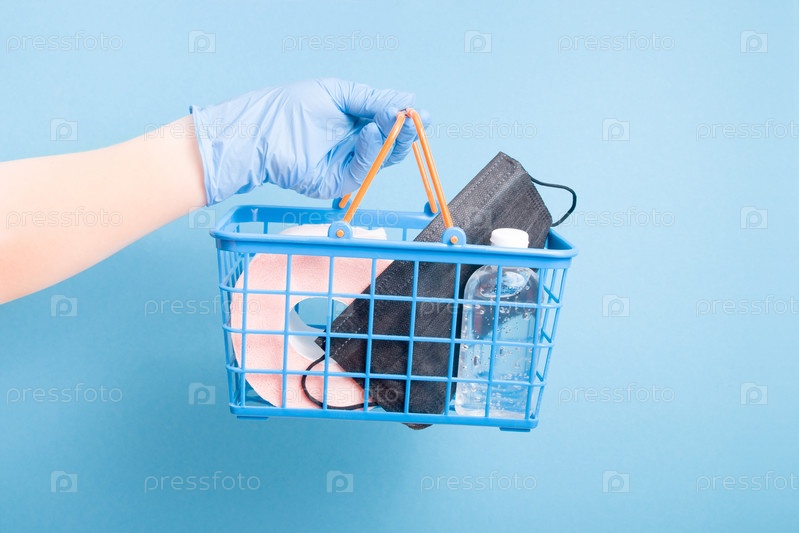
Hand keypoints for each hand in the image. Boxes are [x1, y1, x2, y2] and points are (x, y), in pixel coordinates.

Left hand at [190, 78, 429, 204]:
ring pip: (384, 159)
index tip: (422, 112)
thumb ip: (372, 100)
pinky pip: (364, 170)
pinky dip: (372, 151)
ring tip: (393, 120)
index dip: (407, 119)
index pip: (390, 124)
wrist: (260, 132)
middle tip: (414, 119)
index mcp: (356, 122)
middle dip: (406, 132)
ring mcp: (348, 165)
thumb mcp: (338, 93)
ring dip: (393, 140)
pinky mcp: (339, 183)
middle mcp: (356, 145)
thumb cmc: (291, 108)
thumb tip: (407, 102)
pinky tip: (371, 132)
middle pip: (393, 145)